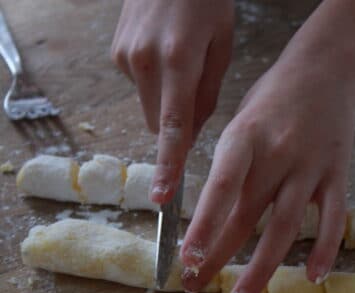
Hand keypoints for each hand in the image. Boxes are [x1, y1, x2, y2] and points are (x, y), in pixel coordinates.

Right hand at [111, 0, 233, 203]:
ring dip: (164, 102)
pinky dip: (153, 82)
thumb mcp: (222, 44)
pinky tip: (163, 54)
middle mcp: (145, 60)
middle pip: (158, 124)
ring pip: (148, 108)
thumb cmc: (206, 0)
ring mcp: (126, 57)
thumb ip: (207, 96)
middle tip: (195, 92)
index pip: (173, 127)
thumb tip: (190, 136)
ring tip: (179, 63)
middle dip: (176, 124)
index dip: (169, 165)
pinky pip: (139, 88)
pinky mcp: (116, 54)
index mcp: (179, 59)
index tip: (162, 195)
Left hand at [180, 45, 354, 292]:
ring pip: (285, 227)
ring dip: (262, 267)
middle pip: (246, 217)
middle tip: (196, 286)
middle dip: (218, 256)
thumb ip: (226, 170)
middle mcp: (276, 155)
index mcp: (244, 138)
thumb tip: (205, 219)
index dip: (204, 226)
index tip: (187, 258)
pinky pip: (331, 219)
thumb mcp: (237, 123)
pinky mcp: (336, 175)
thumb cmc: (270, 100)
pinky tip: (312, 277)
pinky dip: (323, 249)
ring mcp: (309, 167)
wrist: (324, 70)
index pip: (220, 188)